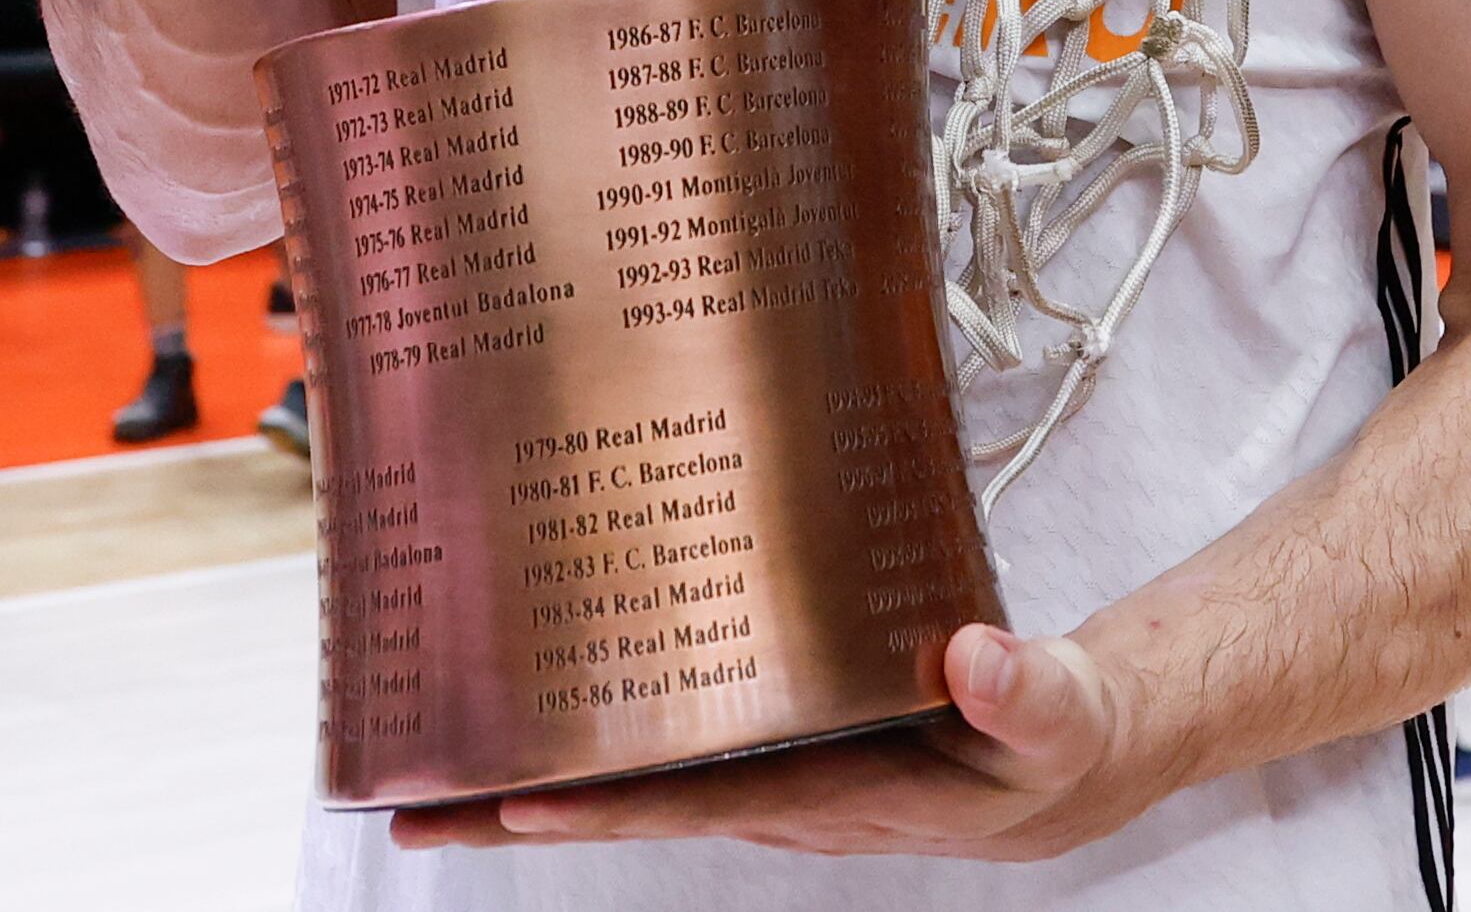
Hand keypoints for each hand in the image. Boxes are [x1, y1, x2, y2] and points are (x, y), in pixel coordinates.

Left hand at [389, 623, 1142, 861]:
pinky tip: (536, 710)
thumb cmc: (1055, 742)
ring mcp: (768, 768)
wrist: (1063, 755)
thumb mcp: (1060, 720)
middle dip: (518, 812)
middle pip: (631, 804)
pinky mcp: (770, 734)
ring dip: (537, 771)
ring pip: (634, 774)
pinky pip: (664, 738)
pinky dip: (593, 732)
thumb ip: (1026, 691)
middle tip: (407, 807)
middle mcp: (783, 791)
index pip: (700, 804)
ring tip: (431, 757)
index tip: (511, 808)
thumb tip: (974, 658)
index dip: (604, 808)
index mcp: (840, 796)